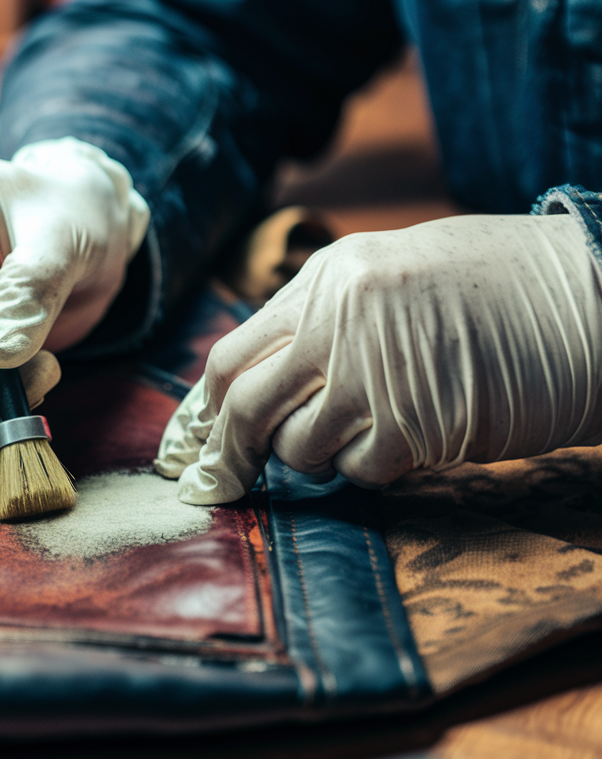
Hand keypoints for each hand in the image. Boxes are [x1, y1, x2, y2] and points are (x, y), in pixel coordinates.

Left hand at [155, 214, 601, 501]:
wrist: (596, 298)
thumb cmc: (499, 291)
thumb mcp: (393, 277)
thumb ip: (323, 322)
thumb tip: (262, 378)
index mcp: (327, 278)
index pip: (229, 354)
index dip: (206, 409)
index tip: (196, 442)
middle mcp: (337, 320)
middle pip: (242, 404)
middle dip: (229, 453)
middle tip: (224, 481)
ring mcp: (372, 372)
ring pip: (296, 446)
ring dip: (314, 457)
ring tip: (362, 434)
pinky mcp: (412, 424)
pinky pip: (357, 471)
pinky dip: (369, 470)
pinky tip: (409, 441)